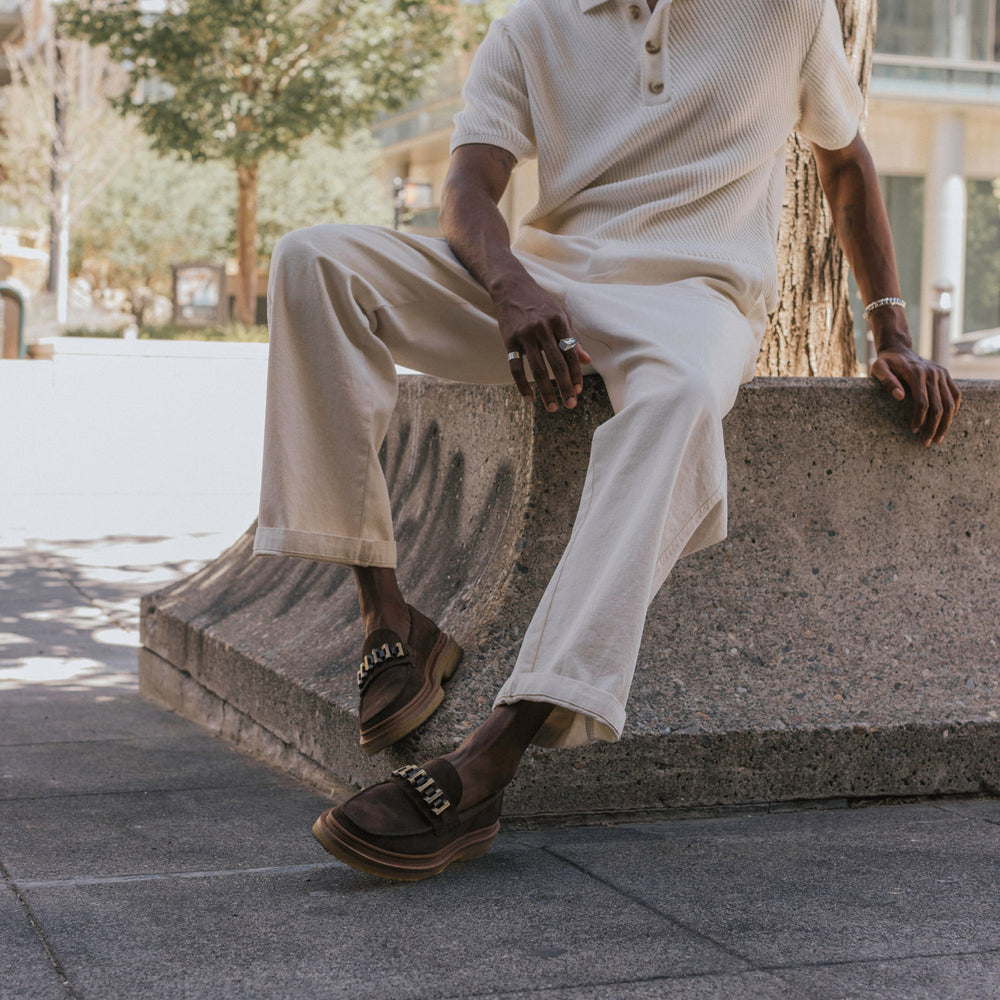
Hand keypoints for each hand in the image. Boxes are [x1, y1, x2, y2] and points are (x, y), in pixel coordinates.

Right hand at [495, 277, 591, 411]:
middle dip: (565, 387)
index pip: (571, 353)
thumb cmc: (540, 303)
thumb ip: (573, 338)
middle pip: (557, 364)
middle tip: (570, 404)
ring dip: (546, 391)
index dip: (576, 374)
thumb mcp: (560, 315)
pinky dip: (522, 385)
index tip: (578, 391)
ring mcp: (525, 335)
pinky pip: (516, 368)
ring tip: (552, 407)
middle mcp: (542, 328)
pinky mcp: (509, 340)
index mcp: (559, 321)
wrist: (511, 287)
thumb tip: (587, 361)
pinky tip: (529, 398)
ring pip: (538, 369)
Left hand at [870, 346, 960, 445]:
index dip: (919, 418)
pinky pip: (956, 394)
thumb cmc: (886, 362)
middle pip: (939, 406)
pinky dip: (955, 409)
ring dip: (946, 423)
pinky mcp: (946, 375)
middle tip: (926, 442)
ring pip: (950, 403)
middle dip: (933, 427)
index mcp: (916, 373)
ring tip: (938, 438)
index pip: (922, 401)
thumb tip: (899, 397)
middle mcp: (933, 373)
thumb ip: (887, 381)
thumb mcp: (878, 368)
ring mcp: (942, 374)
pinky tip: (948, 422)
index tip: (913, 431)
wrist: (899, 349)